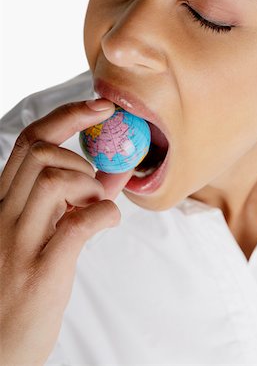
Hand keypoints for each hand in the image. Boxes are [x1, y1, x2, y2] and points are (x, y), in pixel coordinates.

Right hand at [0, 99, 128, 364]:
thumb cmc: (17, 288)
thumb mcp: (34, 236)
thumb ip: (65, 203)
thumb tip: (109, 176)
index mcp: (1, 203)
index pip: (29, 142)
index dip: (67, 116)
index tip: (100, 106)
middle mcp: (2, 216)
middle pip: (40, 153)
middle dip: (79, 155)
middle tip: (93, 181)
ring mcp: (18, 243)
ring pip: (53, 179)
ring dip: (88, 185)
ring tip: (93, 206)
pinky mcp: (40, 272)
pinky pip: (78, 224)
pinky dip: (102, 214)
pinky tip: (107, 221)